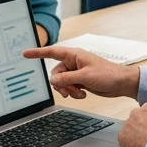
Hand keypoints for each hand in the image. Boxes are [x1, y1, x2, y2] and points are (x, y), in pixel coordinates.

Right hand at [21, 46, 139, 99]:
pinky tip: (83, 94)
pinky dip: (73, 92)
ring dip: (68, 90)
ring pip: (61, 81)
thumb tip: (53, 79)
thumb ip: (67, 78)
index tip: (25, 53)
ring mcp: (76, 72)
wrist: (121, 83)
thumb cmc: (108, 74)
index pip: (52, 52)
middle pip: (56, 73)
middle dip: (61, 84)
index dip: (38, 53)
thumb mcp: (85, 77)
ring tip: (79, 93)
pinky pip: (68, 86)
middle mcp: (74, 62)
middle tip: (70, 90)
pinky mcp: (80, 80)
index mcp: (74, 55)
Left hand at [118, 103, 146, 146]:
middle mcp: (136, 113)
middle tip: (146, 137)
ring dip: (133, 136)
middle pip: (135, 119)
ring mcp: (127, 124)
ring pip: (128, 129)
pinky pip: (123, 139)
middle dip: (139, 127)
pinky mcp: (121, 136)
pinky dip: (128, 144)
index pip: (145, 110)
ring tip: (143, 146)